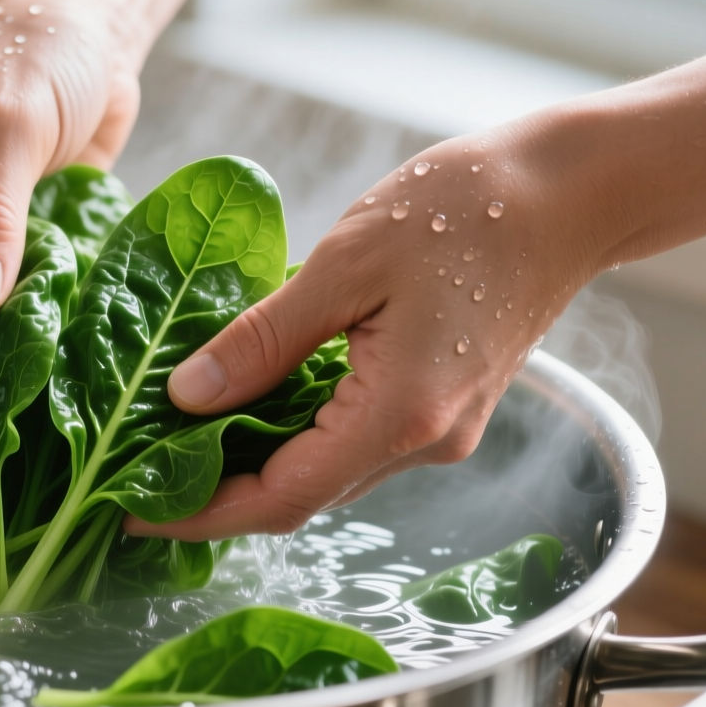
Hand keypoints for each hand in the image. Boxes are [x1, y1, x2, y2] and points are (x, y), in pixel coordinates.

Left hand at [127, 128, 608, 539]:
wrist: (573, 193)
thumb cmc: (465, 209)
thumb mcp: (343, 263)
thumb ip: (262, 340)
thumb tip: (185, 396)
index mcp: (400, 415)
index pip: (280, 498)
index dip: (200, 513)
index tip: (132, 511)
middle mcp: (425, 443)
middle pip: (301, 497)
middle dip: (217, 496)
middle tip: (138, 477)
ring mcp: (443, 432)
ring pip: (328, 474)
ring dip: (255, 468)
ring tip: (178, 443)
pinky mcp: (448, 409)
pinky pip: (356, 443)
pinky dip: (297, 438)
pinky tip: (251, 408)